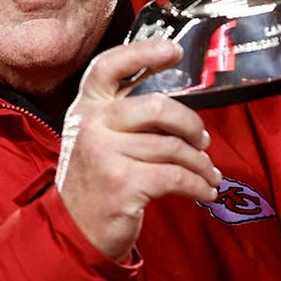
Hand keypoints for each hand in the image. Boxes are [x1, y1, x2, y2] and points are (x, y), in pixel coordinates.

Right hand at [56, 40, 222, 260]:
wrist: (73, 230)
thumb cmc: (95, 179)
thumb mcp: (97, 137)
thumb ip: (125, 114)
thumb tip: (177, 106)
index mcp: (86, 107)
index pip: (110, 65)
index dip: (144, 52)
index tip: (175, 50)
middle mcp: (91, 124)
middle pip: (157, 106)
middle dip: (190, 124)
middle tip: (202, 139)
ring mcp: (105, 153)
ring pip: (172, 147)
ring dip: (200, 164)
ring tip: (208, 174)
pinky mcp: (122, 182)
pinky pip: (176, 177)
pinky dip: (198, 185)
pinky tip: (204, 191)